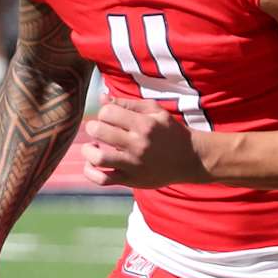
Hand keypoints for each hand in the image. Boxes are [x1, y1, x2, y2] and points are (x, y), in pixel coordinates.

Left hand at [81, 97, 206, 187]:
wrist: (190, 159)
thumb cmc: (170, 131)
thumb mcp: (154, 111)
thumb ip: (127, 103)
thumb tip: (101, 97)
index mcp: (144, 124)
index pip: (107, 112)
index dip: (103, 113)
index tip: (109, 118)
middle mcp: (138, 144)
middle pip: (99, 131)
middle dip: (92, 128)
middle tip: (98, 130)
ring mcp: (134, 164)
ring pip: (98, 158)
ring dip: (87, 150)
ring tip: (92, 147)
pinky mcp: (132, 180)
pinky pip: (103, 180)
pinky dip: (90, 172)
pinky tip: (92, 164)